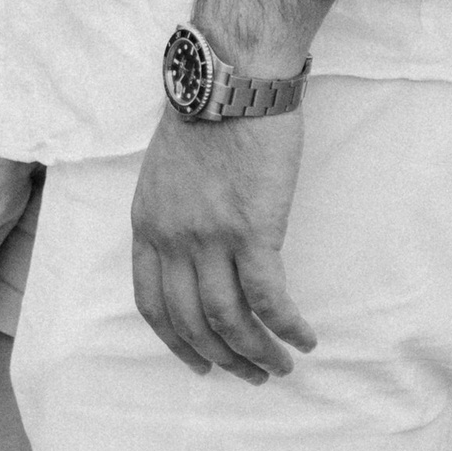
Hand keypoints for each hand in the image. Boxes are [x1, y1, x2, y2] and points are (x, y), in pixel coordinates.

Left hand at [129, 108, 314, 383]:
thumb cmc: (207, 113)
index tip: (199, 363)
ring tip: (282, 366)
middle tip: (252, 374)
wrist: (232, 76)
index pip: (152, 303)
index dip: (176, 342)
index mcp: (147, 221)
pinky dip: (287, 327)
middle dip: (222, 358)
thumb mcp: (165, 170)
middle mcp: (173, 237)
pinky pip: (270, 299)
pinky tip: (304, 337)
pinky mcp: (253, 229)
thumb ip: (173, 213)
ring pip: (230, 320)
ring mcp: (211, 235)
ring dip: (258, 353)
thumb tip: (194, 252)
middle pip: (191, 321)